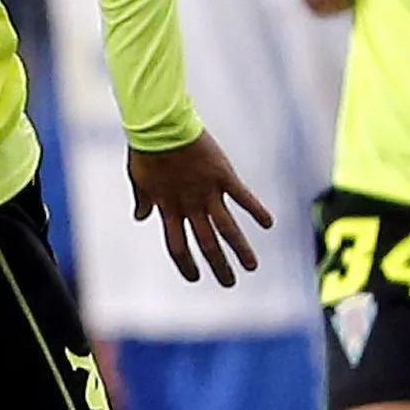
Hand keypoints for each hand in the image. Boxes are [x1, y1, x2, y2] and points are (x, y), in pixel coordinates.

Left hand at [129, 131, 270, 286]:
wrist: (160, 127)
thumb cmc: (147, 152)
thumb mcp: (140, 181)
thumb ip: (143, 201)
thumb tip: (140, 217)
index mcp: (169, 210)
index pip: (177, 247)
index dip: (186, 264)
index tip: (194, 277)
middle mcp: (190, 207)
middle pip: (206, 244)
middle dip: (218, 266)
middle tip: (229, 283)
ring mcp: (208, 193)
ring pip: (227, 229)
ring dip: (240, 249)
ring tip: (252, 267)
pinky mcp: (223, 176)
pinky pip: (243, 197)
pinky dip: (256, 210)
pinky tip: (269, 224)